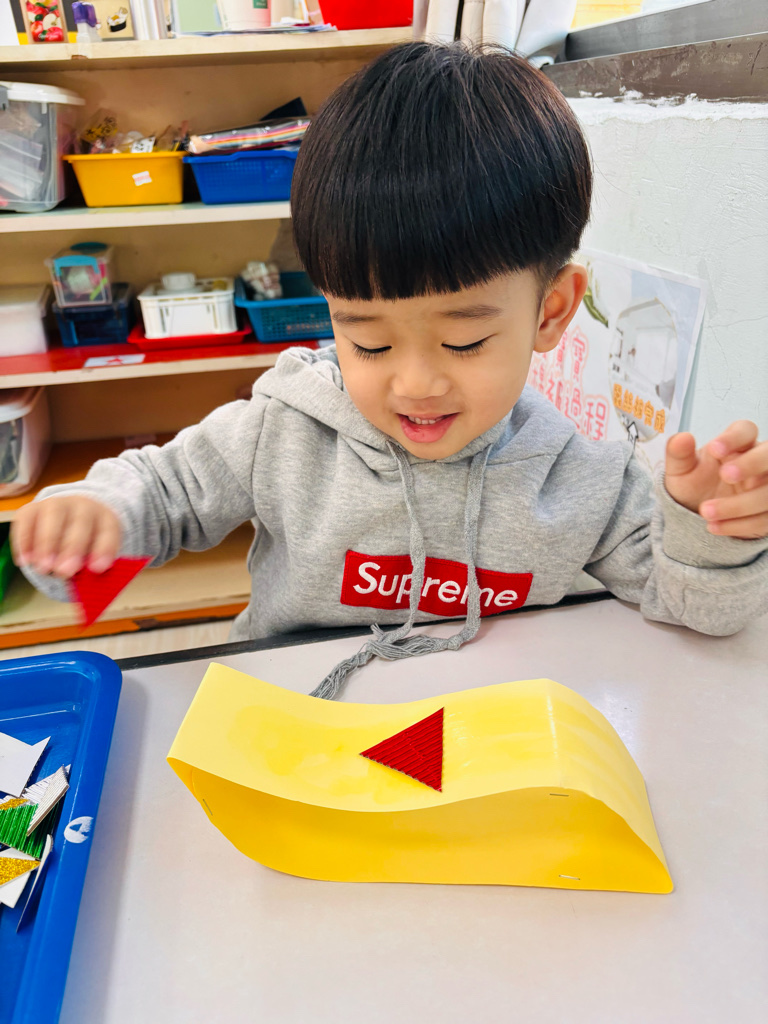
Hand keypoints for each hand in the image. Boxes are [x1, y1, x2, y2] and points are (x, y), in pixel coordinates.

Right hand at [11, 496, 121, 578]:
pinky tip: (25, 560)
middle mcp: (82, 506)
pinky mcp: (31, 509)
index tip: (97, 569)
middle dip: (72, 548)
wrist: (68, 515)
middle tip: (65, 571)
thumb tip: (88, 588)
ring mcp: (55, 504)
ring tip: (43, 568)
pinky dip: (24, 542)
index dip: (104, 549)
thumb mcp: (95, 552)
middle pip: (80, 523)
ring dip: (46, 544)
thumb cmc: (85, 541)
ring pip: (52, 518)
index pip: (109, 531)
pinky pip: (26, 522)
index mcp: (105, 518)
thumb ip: (93, 566)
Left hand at [665, 421, 767, 538]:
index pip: (745, 430)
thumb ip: (678, 454)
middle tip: (725, 476)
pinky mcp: (767, 512)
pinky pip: (765, 519)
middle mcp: (759, 463)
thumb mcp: (680, 471)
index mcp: (738, 444)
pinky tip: (715, 526)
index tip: (714, 449)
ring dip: (739, 504)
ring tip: (706, 512)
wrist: (697, 514)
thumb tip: (681, 438)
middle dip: (752, 464)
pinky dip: (740, 525)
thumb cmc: (694, 485)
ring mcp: (766, 487)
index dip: (734, 438)